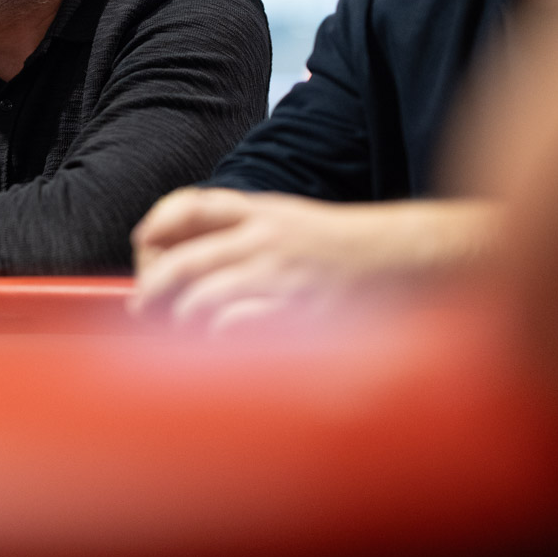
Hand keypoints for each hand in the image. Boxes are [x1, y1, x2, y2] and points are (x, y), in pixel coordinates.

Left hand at [129, 188, 494, 333]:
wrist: (414, 259)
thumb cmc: (349, 251)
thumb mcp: (294, 222)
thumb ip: (246, 232)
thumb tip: (186, 254)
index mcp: (264, 213)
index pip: (191, 206)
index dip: (155, 227)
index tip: (143, 249)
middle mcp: (267, 240)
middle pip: (182, 262)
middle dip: (153, 290)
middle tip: (146, 310)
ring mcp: (282, 276)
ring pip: (201, 299)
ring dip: (182, 321)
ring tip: (181, 335)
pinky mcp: (299, 312)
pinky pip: (237, 328)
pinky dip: (218, 341)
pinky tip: (221, 349)